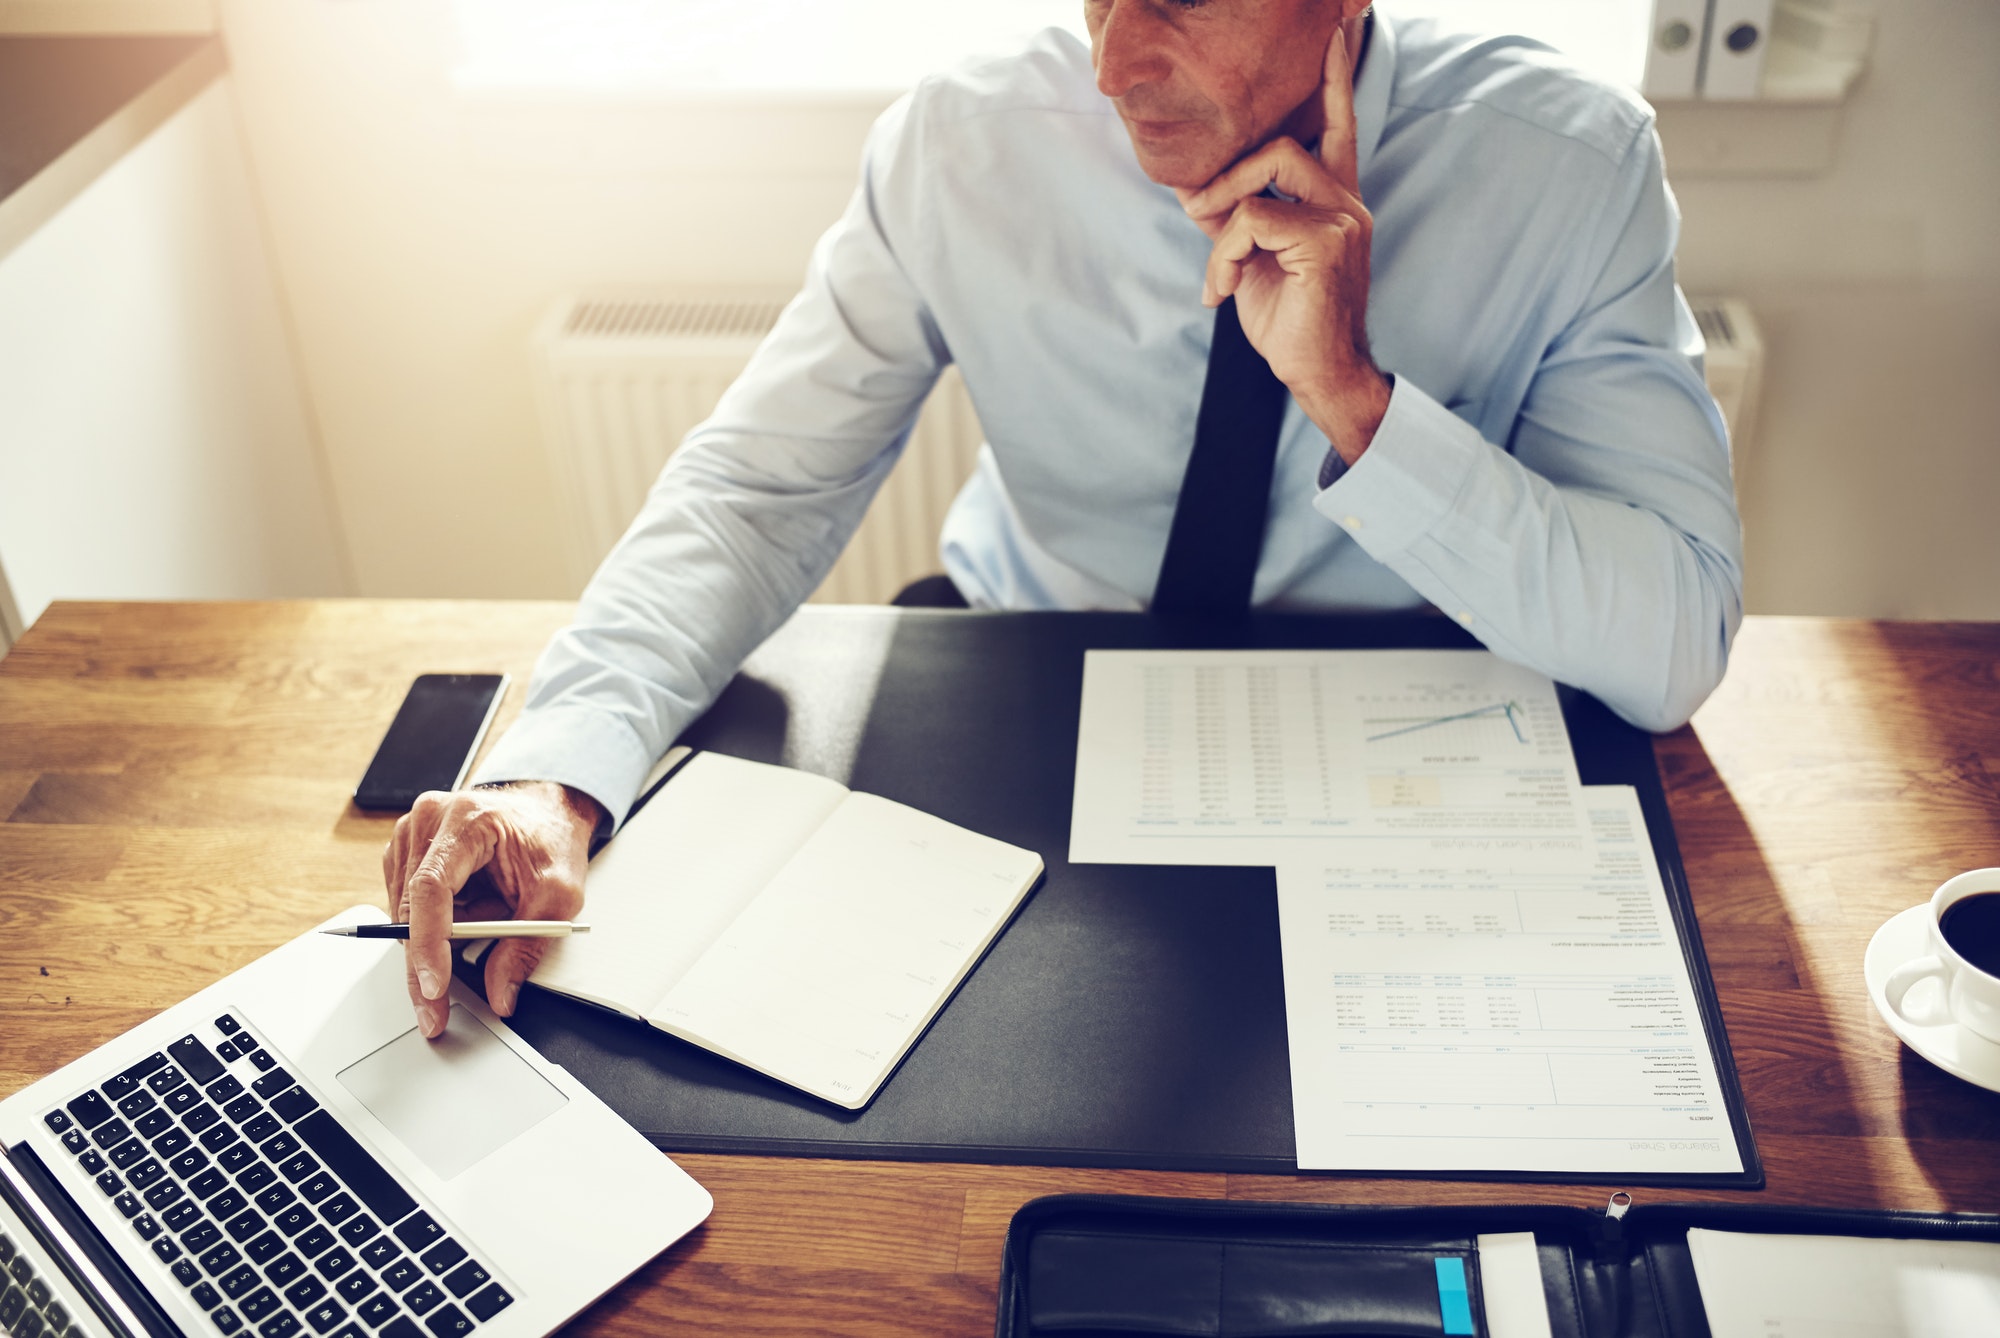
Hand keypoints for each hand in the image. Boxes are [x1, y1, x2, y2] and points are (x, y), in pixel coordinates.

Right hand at [382, 781, 602, 1036]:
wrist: (548, 812)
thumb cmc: (552, 840)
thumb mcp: (558, 894)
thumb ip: (527, 945)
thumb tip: (499, 994)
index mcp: (467, 819)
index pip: (431, 888)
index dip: (429, 943)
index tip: (433, 986)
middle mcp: (429, 821)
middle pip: (409, 907)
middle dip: (422, 966)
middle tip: (433, 1014)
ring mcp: (412, 835)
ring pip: (405, 913)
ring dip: (437, 940)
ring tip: (490, 917)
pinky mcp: (408, 853)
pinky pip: (410, 907)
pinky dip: (436, 925)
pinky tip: (472, 910)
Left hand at [1176, 24, 1390, 464]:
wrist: (1319, 374)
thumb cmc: (1290, 322)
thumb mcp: (1250, 261)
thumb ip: (1231, 218)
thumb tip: (1192, 187)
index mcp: (1336, 202)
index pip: (1338, 127)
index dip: (1336, 77)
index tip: (1339, 28)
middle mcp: (1347, 203)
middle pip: (1285, 143)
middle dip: (1228, 173)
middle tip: (1195, 211)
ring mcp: (1343, 221)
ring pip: (1266, 176)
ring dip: (1222, 217)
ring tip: (1214, 269)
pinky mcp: (1326, 243)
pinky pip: (1254, 220)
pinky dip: (1224, 255)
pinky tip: (1222, 291)